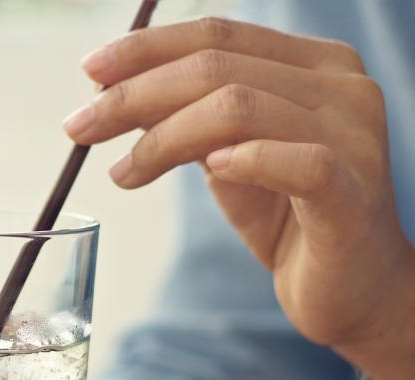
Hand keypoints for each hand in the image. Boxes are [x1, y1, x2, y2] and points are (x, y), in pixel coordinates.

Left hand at [63, 17, 414, 379]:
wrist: (351, 289)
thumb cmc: (288, 219)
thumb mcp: (226, 159)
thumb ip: (186, 122)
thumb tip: (112, 96)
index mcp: (312, 66)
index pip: (218, 36)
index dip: (146, 49)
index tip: (89, 71)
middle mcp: (341, 88)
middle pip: (216, 68)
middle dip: (133, 95)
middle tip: (78, 126)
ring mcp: (354, 137)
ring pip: (240, 108)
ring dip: (162, 139)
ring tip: (123, 172)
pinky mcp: (353, 195)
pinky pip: (300, 163)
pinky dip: (247, 161)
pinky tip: (210, 169)